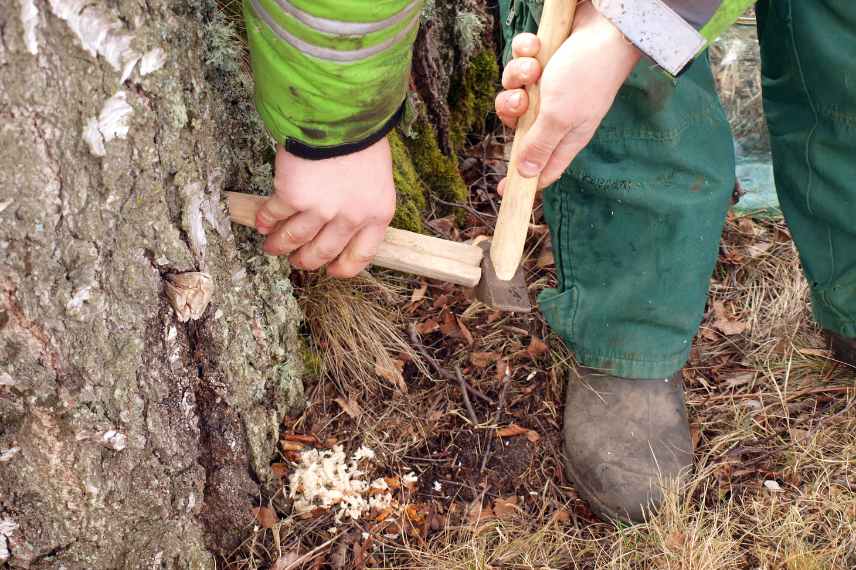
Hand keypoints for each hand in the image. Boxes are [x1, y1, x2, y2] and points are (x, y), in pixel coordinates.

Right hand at [256, 137, 395, 277]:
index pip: (360, 255)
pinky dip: (265, 220)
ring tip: (271, 245)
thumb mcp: (377, 177)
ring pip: (294, 239)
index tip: (331, 270)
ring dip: (279, 245)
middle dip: (305, 260)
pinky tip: (261, 222)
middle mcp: (350, 218)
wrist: (343, 113)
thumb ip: (363, 202)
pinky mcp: (293, 196)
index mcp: (377, 214)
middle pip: (323, 253)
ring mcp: (320, 210)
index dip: (342, 268)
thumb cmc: (362, 137)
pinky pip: (275, 215)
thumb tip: (343, 222)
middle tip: (295, 260)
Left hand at [494, 2, 640, 190]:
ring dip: (517, 76)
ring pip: (514, 90)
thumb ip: (540, 145)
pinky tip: (537, 48)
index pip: (542, 168)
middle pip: (517, 125)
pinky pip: (520, 62)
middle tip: (521, 100)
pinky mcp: (545, 59)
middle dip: (511, 111)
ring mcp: (549, 86)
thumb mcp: (559, 117)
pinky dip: (525, 53)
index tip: (501, 189)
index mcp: (565, 136)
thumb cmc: (587, 73)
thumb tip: (527, 175)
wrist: (605, 24)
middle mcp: (556, 114)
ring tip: (533, 67)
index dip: (522, 179)